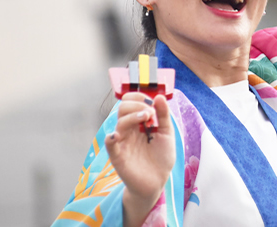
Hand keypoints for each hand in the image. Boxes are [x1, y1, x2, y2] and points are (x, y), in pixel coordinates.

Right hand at [104, 93, 174, 225]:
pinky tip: (116, 135)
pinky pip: (109, 144)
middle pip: (123, 108)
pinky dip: (110, 138)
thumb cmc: (161, 156)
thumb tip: (159, 96)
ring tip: (147, 117)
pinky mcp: (118, 155)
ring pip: (120, 122)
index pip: (131, 102)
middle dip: (137, 104)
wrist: (158, 180)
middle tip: (150, 112)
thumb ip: (163, 115)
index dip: (140, 97)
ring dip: (133, 115)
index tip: (152, 102)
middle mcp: (128, 129)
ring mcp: (122, 141)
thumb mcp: (167, 133)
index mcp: (138, 122)